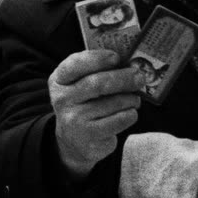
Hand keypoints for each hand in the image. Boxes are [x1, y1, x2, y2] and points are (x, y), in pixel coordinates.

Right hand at [50, 49, 142, 178]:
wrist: (74, 140)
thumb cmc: (84, 104)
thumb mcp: (80, 85)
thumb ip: (96, 71)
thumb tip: (129, 64)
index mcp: (59, 80)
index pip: (74, 65)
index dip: (97, 59)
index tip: (116, 57)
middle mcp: (62, 99)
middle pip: (97, 83)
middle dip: (123, 78)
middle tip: (139, 77)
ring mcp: (74, 119)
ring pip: (112, 103)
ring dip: (130, 99)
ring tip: (134, 99)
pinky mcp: (89, 136)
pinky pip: (118, 120)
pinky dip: (130, 114)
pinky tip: (130, 113)